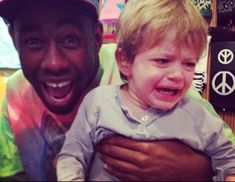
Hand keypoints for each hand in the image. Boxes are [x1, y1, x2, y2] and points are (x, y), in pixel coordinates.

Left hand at [98, 135, 212, 180]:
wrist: (191, 170)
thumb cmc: (179, 151)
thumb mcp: (164, 138)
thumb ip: (149, 134)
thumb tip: (135, 129)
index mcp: (147, 147)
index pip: (123, 142)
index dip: (111, 139)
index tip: (104, 137)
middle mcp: (142, 160)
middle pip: (118, 153)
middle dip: (106, 148)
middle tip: (99, 144)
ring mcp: (142, 172)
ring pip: (119, 165)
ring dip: (108, 159)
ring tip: (100, 154)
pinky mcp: (144, 181)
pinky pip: (125, 176)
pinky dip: (114, 171)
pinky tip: (108, 167)